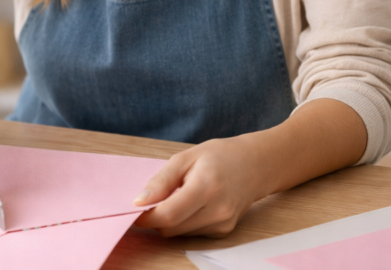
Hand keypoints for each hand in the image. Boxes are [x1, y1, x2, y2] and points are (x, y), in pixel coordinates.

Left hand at [133, 135, 268, 237]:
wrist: (256, 165)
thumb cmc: (220, 156)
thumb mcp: (185, 158)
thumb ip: (161, 181)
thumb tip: (139, 202)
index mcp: (206, 187)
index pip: (168, 214)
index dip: (146, 216)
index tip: (134, 209)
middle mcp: (217, 211)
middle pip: (171, 228)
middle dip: (156, 217)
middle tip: (155, 198)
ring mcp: (222, 224)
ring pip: (179, 233)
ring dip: (170, 220)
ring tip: (178, 196)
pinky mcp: (224, 231)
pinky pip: (191, 233)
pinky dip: (183, 222)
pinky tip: (192, 204)